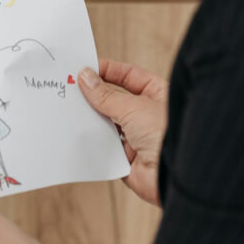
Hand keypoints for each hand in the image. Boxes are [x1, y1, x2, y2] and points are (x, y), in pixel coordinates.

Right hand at [78, 60, 168, 206]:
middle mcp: (148, 115)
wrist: (173, 175)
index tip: (85, 68)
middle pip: (115, 100)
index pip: (129, 76)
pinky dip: (93, 142)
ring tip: (70, 110)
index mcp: (157, 94)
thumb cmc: (166, 134)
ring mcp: (138, 137)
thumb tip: (85, 77)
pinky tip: (79, 133)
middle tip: (71, 88)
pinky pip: (105, 147)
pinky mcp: (127, 159)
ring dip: (92, 119)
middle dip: (95, 96)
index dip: (107, 71)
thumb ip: (105, 95)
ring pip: (108, 124)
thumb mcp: (133, 107)